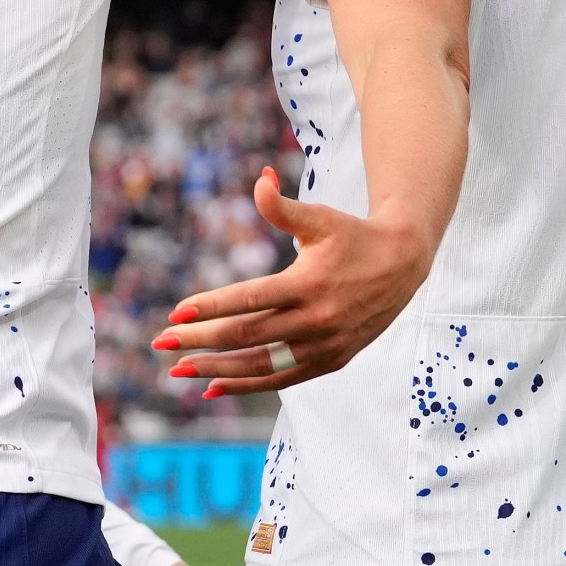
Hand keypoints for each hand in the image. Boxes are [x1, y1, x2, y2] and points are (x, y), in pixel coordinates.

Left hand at [150, 168, 436, 396]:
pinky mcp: (331, 361)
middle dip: (201, 341)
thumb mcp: (320, 218)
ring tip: (179, 371)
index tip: (175, 313)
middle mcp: (316, 320)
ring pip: (262, 366)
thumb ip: (283, 207)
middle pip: (248, 336)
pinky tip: (213, 387)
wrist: (403, 265)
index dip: (210, 308)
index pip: (248, 301)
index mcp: (309, 284)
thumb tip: (260, 178)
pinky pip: (282, 380)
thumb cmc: (353, 236)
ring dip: (218, 370)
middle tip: (162, 342)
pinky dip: (247, 385)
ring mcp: (324, 346)